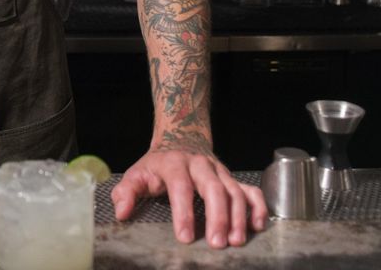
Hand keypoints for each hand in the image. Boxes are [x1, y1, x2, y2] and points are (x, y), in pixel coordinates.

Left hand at [111, 144, 267, 248]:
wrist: (180, 137)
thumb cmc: (157, 163)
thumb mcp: (137, 173)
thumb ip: (126, 192)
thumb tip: (122, 213)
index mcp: (174, 163)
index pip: (180, 186)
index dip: (183, 212)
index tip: (185, 237)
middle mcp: (200, 164)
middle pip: (213, 188)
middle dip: (217, 216)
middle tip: (217, 243)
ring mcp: (219, 170)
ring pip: (234, 190)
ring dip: (238, 216)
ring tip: (236, 241)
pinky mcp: (231, 177)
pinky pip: (250, 190)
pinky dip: (257, 206)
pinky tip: (258, 226)